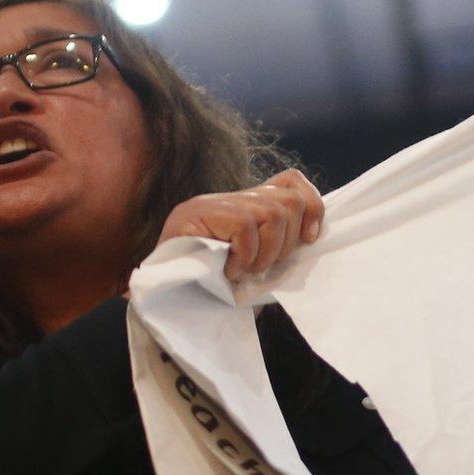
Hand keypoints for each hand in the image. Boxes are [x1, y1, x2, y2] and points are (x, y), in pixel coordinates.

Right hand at [156, 169, 326, 281]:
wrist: (161, 293)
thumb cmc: (209, 283)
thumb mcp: (253, 261)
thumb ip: (276, 243)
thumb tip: (311, 238)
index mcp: (247, 205)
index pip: (291, 181)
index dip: (311, 206)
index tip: (309, 238)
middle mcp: (233, 197)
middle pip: (290, 200)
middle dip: (287, 242)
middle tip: (263, 266)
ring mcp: (215, 202)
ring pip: (273, 214)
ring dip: (265, 254)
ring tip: (243, 270)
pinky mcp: (200, 212)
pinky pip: (245, 228)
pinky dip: (244, 257)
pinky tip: (227, 270)